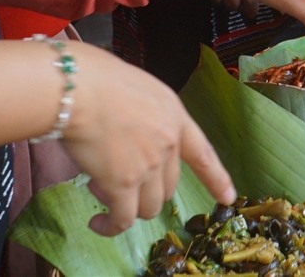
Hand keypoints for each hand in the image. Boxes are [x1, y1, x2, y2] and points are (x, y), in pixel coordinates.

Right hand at [57, 41, 233, 233]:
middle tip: (113, 178)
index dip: (216, 178)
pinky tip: (97, 222)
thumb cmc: (95, 78)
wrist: (76, 88)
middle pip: (169, 186)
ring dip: (127, 207)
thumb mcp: (136, 89)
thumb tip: (129, 139)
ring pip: (148, 206)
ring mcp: (148, 165)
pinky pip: (123, 218)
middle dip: (145, 190)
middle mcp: (168, 142)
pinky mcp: (123, 184)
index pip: (202, 153)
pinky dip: (110, 226)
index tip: (228, 197)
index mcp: (174, 115)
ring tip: (99, 188)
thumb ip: (145, 117)